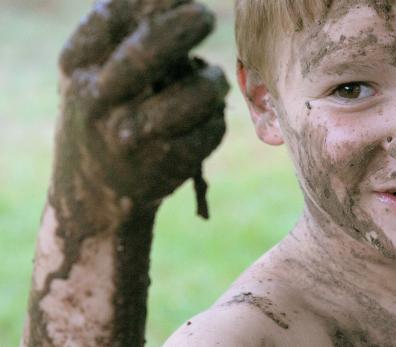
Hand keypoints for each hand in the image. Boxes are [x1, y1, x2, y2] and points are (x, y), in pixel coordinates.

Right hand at [52, 0, 227, 218]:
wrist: (94, 186)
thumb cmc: (103, 113)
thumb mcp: (92, 73)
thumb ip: (122, 37)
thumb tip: (179, 2)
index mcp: (78, 69)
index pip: (111, 20)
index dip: (151, 1)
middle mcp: (99, 102)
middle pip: (145, 55)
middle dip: (182, 28)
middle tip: (204, 16)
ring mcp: (132, 137)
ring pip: (193, 96)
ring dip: (213, 81)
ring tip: (214, 79)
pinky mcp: (166, 164)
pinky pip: (210, 128)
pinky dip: (215, 117)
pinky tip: (205, 118)